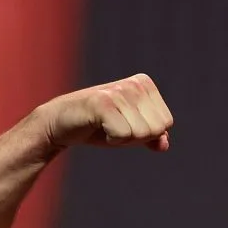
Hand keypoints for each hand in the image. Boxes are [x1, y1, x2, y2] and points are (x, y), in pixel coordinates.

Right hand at [36, 73, 172, 150]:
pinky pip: (123, 134)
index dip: (146, 133)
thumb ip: (153, 137)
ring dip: (122, 138)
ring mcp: (118, 91)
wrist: (61, 123)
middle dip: (136, 137)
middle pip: (157, 129)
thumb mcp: (132, 132)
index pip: (166, 123)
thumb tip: (164, 144)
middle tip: (114, 126)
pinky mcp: (102, 102)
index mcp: (145, 84)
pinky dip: (112, 139)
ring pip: (142, 133)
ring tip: (105, 125)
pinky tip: (98, 126)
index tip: (124, 123)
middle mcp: (134, 84)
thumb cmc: (99, 126)